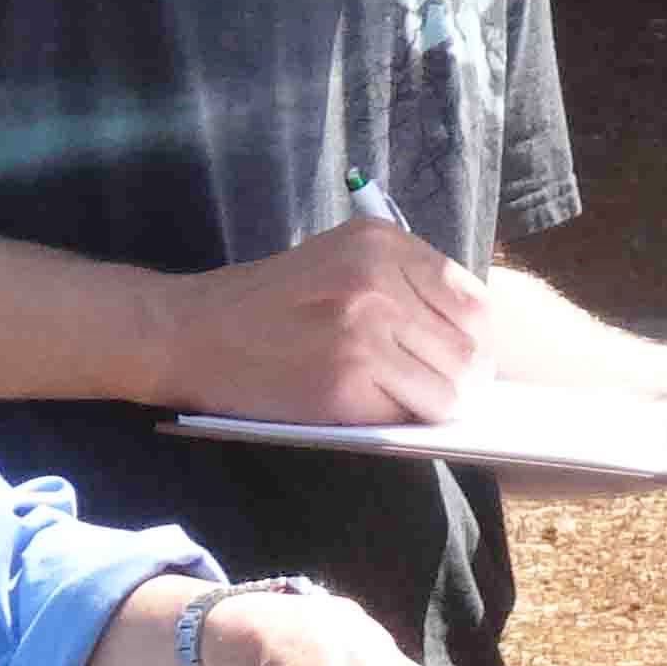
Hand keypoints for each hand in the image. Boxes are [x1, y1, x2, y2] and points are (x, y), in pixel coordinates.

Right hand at [169, 214, 488, 424]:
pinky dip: (401, 421)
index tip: (461, 359)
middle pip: (468, 348)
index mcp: (383, 243)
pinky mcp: (345, 382)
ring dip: (436, 406)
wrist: (192, 331)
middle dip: (463, 379)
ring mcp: (364, 331)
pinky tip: (373, 409)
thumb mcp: (338, 259)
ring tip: (410, 404)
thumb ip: (402, 281)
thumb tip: (471, 335)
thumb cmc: (267, 301)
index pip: (472, 301)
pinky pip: (408, 414)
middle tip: (441, 394)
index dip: (474, 340)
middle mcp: (379, 280)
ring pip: (449, 389)